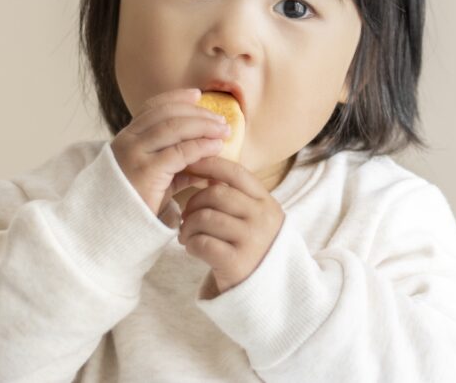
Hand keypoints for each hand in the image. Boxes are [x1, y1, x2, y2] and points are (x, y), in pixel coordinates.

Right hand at [110, 88, 232, 217]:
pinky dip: (201, 146)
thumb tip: (206, 159)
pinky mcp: (146, 172)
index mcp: (127, 139)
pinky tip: (216, 148)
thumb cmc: (135, 205)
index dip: (176, 97)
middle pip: (167, 114)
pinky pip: (179, 152)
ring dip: (203, 126)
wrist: (111, 230)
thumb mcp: (157, 179)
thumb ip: (177, 166)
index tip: (198, 95)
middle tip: (221, 119)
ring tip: (224, 130)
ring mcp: (134, 155)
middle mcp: (128, 142)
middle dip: (197, 113)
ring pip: (174, 128)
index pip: (152, 108)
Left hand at [178, 156, 285, 293]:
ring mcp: (251, 240)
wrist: (268, 291)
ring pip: (205, 218)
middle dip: (194, 202)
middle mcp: (262, 218)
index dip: (211, 164)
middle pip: (216, 194)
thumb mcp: (256, 218)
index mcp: (267, 202)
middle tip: (187, 216)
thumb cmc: (254, 248)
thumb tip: (208, 170)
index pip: (237, 173)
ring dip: (188, 226)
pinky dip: (190, 244)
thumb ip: (238, 196)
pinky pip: (202, 243)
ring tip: (187, 235)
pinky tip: (192, 249)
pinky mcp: (236, 263)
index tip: (191, 164)